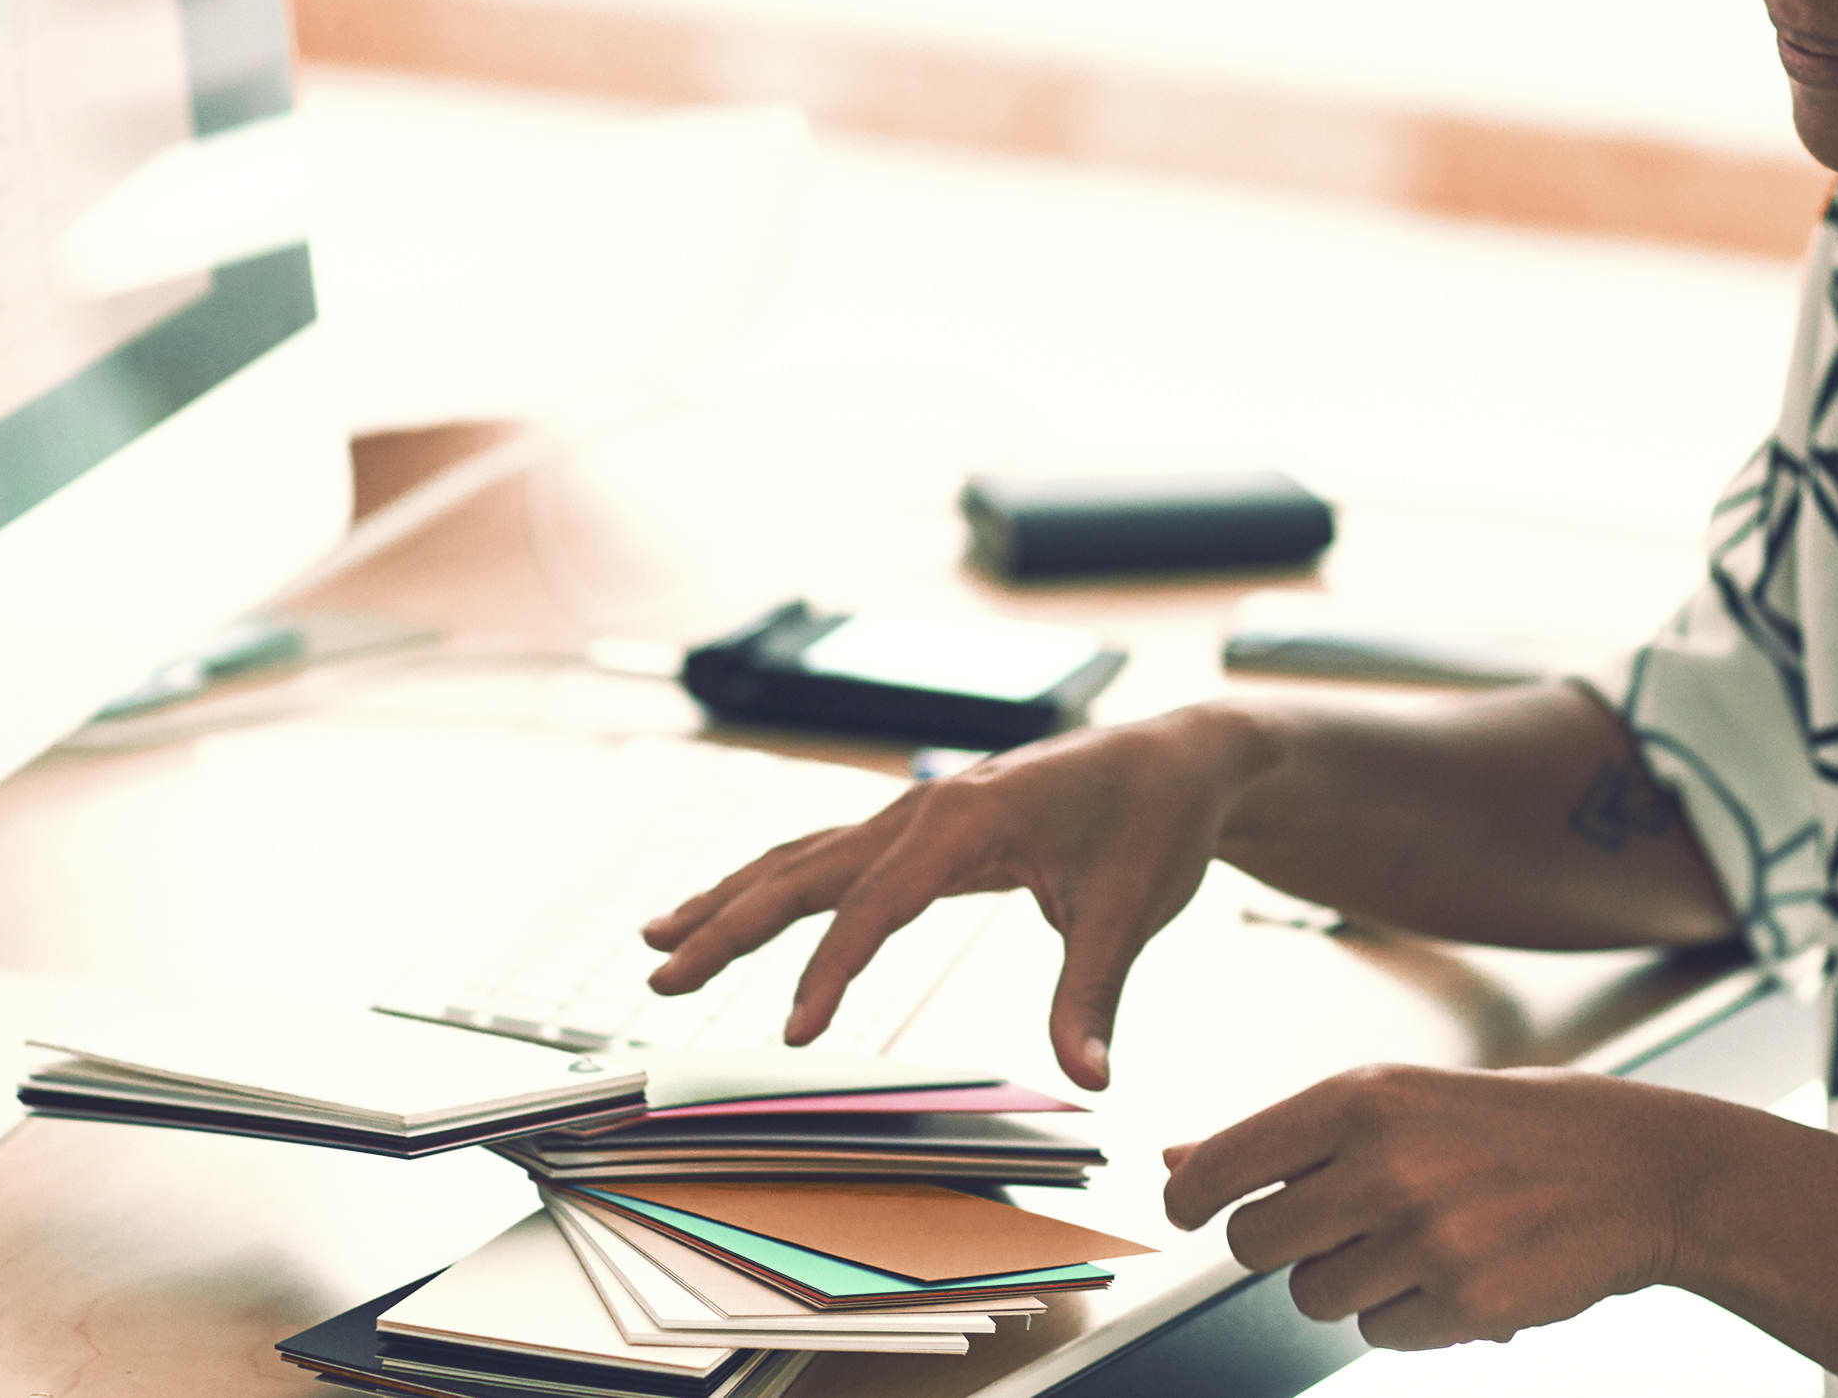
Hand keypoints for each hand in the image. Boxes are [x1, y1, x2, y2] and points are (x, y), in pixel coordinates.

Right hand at [637, 704, 1274, 1090]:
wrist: (1179, 758)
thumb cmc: (1156, 822)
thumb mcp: (1132, 910)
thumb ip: (1096, 995)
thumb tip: (1090, 1080)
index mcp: (969, 819)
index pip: (876, 904)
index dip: (831, 971)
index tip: (793, 1036)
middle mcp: (926, 805)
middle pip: (804, 868)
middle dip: (728, 925)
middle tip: (659, 978)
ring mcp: (918, 810)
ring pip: (801, 855)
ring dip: (730, 899)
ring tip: (658, 941)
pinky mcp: (924, 826)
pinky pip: (830, 855)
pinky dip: (773, 883)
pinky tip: (734, 907)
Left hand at [1160, 1065, 1717, 1350]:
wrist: (1637, 1169)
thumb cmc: (1502, 1127)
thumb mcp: (1393, 1100)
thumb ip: (1282, 1138)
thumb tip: (1176, 1163)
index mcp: (1359, 1096)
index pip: (1223, 1166)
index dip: (1191, 1198)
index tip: (1188, 1210)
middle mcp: (1384, 1165)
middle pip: (1255, 1247)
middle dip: (1282, 1247)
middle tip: (1334, 1226)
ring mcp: (1425, 1239)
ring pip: (1315, 1298)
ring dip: (1351, 1281)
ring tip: (1416, 1240)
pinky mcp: (1465, 1302)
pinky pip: (1379, 1334)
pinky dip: (1407, 1315)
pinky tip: (1458, 1269)